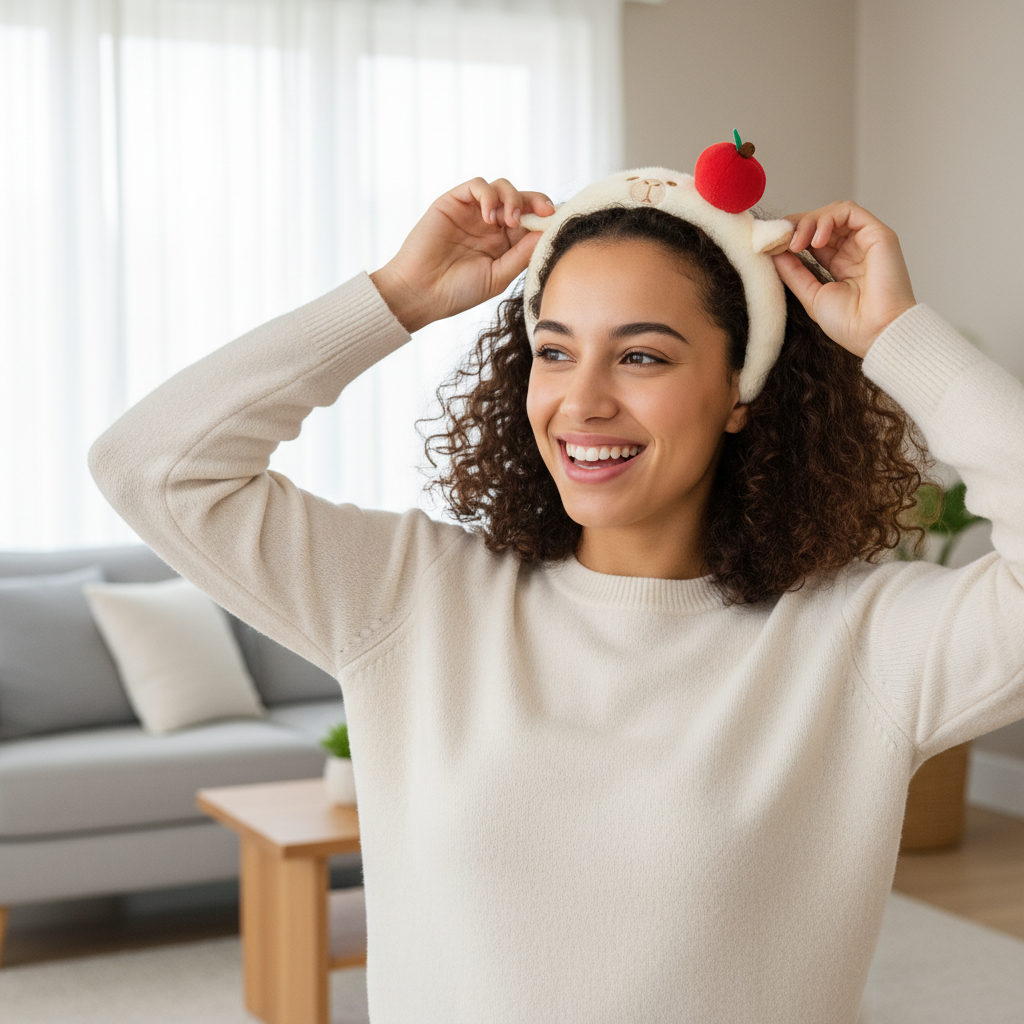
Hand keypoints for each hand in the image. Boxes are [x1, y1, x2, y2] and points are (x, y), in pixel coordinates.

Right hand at [370, 178, 555, 332]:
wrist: (422, 293)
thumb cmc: (458, 291)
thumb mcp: (499, 276)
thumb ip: (522, 254)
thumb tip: (547, 232)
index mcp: (504, 242)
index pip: (531, 219)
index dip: (545, 216)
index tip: (555, 221)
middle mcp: (490, 224)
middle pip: (520, 198)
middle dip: (535, 201)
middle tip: (542, 213)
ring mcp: (472, 212)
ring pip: (501, 186)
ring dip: (512, 198)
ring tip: (508, 221)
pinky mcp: (453, 202)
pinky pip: (477, 185)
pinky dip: (489, 195)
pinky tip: (489, 217)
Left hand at [771, 201, 916, 357]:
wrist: (875, 333)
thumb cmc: (850, 324)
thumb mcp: (811, 295)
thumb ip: (793, 272)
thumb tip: (774, 252)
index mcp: (840, 264)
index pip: (813, 238)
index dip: (792, 236)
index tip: (770, 245)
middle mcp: (853, 249)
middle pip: (822, 222)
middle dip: (797, 226)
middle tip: (780, 241)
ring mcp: (866, 240)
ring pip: (834, 212)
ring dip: (809, 221)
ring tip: (797, 243)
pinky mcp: (879, 234)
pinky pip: (850, 211)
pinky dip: (828, 218)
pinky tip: (816, 240)